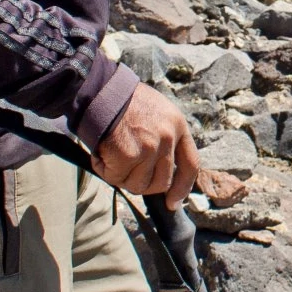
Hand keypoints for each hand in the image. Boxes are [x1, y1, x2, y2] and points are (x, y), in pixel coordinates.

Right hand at [95, 85, 199, 208]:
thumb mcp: (157, 111)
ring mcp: (150, 147)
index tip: (173, 202)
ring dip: (121, 176)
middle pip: (162, 182)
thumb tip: (161, 172)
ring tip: (111, 154)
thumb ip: (164, 138)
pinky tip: (101, 151)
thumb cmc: (123, 100)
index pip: (191, 165)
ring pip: (138, 185)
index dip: (183, 188)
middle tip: (125, 170)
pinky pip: (116, 178)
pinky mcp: (129, 155)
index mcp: (178, 125)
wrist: (100, 88)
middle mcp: (168, 137)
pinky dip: (104, 170)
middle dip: (142, 184)